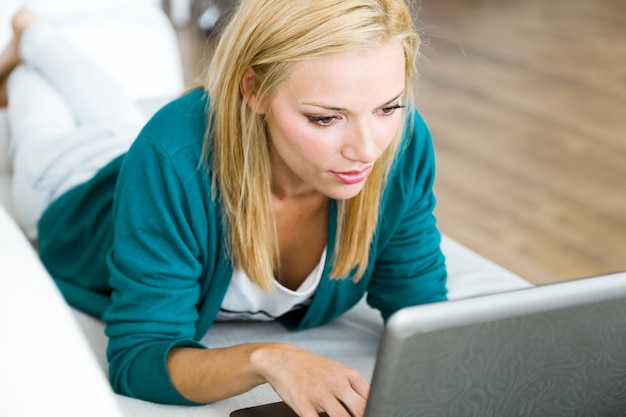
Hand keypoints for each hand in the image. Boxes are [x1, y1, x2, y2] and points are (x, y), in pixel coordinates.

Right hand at [251, 343, 368, 416]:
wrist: (281, 359)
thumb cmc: (312, 368)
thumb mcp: (338, 372)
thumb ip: (355, 388)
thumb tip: (374, 404)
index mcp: (348, 375)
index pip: (373, 397)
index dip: (378, 408)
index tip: (378, 413)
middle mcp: (336, 382)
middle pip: (361, 408)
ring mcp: (319, 392)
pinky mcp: (302, 402)